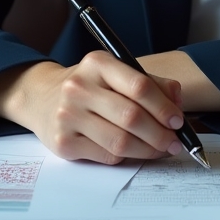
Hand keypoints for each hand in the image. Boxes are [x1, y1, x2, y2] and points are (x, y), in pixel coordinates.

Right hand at [0, 55, 185, 164]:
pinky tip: (132, 151)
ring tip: (160, 149)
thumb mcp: (115, 73)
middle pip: (131, 117)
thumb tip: (177, 100)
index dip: (164, 107)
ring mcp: (68, 116)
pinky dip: (126, 156)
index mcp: (97, 63)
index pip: (139, 86)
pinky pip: (106, 155)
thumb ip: (150, 82)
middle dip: (160, 134)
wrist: (42, 97)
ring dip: (148, 150)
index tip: (178, 121)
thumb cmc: (89, 85)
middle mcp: (79, 87)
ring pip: (120, 141)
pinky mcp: (63, 142)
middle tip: (174, 142)